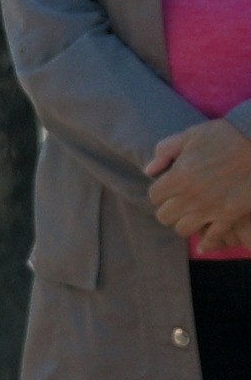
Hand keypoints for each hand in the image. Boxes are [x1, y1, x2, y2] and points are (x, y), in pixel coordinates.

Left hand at [146, 121, 250, 248]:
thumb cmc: (224, 136)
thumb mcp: (190, 135)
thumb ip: (165, 151)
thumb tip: (149, 171)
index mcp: (179, 175)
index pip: (154, 196)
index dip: (159, 192)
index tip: (167, 188)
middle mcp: (191, 196)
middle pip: (164, 216)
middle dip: (168, 208)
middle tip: (177, 203)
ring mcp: (210, 209)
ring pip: (183, 229)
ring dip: (184, 223)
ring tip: (190, 217)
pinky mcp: (229, 216)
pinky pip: (212, 238)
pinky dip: (206, 243)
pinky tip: (203, 244)